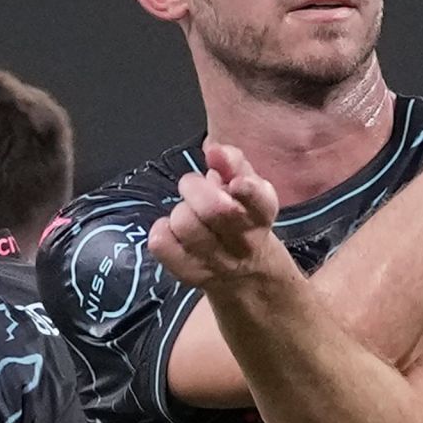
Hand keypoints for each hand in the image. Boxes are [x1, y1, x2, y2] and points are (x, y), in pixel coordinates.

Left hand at [148, 143, 287, 290]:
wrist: (246, 271)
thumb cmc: (242, 216)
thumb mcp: (247, 186)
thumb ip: (232, 163)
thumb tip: (213, 150)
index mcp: (261, 214)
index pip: (260, 203)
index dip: (247, 191)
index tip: (237, 183)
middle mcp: (243, 241)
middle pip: (214, 209)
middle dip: (195, 187)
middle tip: (194, 186)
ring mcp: (216, 261)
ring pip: (184, 224)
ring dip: (180, 210)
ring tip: (188, 212)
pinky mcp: (189, 272)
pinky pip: (161, 244)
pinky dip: (161, 230)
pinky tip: (172, 229)